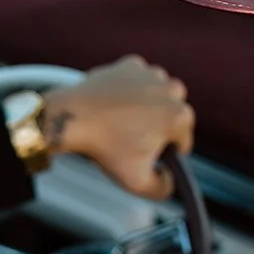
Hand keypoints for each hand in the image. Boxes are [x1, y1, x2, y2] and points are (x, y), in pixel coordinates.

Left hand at [40, 55, 194, 200]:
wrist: (73, 118)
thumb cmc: (105, 148)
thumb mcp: (137, 182)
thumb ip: (162, 189)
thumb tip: (171, 181)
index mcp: (179, 117)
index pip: (180, 142)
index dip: (163, 154)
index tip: (144, 156)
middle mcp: (171, 89)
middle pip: (171, 116)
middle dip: (157, 128)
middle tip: (131, 139)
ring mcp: (151, 74)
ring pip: (157, 96)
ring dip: (146, 107)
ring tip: (122, 122)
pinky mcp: (131, 64)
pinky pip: (138, 82)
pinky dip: (130, 91)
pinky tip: (115, 105)